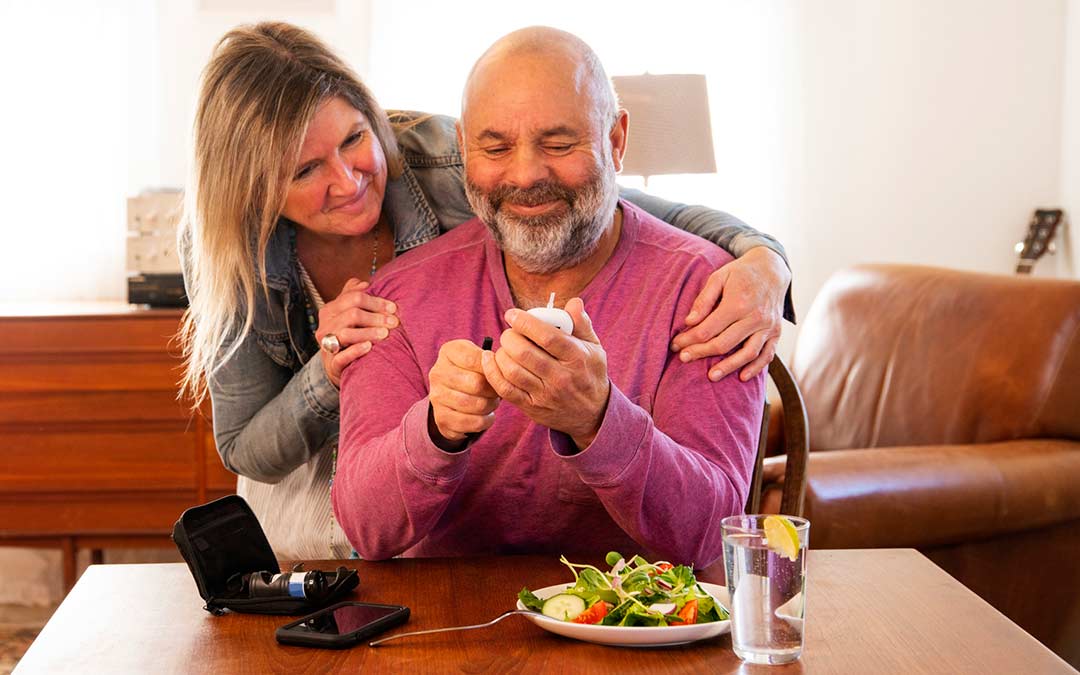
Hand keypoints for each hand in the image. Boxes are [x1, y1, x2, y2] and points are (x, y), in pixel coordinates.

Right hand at [316, 277, 398, 387]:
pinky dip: (356, 350)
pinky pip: (341, 356)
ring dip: (368, 332)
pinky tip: (369, 347)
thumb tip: (365, 283)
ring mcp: (327, 344)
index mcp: (330, 310)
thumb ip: (353, 296)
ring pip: (346, 333)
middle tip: (394, 322)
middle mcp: (326, 325)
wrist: (335, 364)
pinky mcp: (331, 363)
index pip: (353, 298)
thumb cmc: (347, 334)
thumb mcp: (347, 313)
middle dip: (376, 317)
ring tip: (385, 334)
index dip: (376, 301)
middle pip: (352, 314)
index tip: (393, 308)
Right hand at [428, 339, 499, 447]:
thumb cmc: (472, 372)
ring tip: (492, 403)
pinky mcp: (441, 418)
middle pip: (477, 384)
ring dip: (491, 406)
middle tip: (497, 392)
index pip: (475, 359)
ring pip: (477, 405)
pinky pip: (473, 423)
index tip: (498, 374)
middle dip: (494, 391)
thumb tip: (502, 371)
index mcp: (448, 352)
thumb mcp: (479, 358)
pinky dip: (486, 421)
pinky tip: (486, 416)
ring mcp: (436, 396)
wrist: (451, 396)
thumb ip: (490, 360)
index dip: (493, 369)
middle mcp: (437, 373)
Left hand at [481, 299, 609, 448]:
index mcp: (577, 358)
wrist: (592, 414)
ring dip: (501, 354)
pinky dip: (492, 372)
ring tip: (504, 346)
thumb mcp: (594, 348)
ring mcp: (545, 394)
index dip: (525, 322)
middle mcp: (561, 377)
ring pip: (512, 371)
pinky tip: (489, 360)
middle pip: (524, 353)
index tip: (512, 314)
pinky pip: (504, 389)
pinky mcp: (532, 407)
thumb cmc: (589, 374)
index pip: (547, 337)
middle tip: (509, 332)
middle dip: (509, 337)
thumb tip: (574, 302)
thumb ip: (582, 324)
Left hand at [671, 246, 789, 381]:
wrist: (772, 269)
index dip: (690, 339)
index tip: (676, 345)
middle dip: (701, 353)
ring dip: (728, 366)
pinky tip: (742, 376)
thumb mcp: (719, 277)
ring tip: (711, 376)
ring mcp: (768, 326)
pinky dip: (756, 368)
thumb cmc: (740, 273)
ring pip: (747, 353)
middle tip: (684, 359)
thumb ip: (704, 300)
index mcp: (738, 302)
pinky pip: (767, 355)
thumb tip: (689, 322)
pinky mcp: (776, 332)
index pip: (708, 328)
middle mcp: (755, 316)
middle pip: (724, 343)